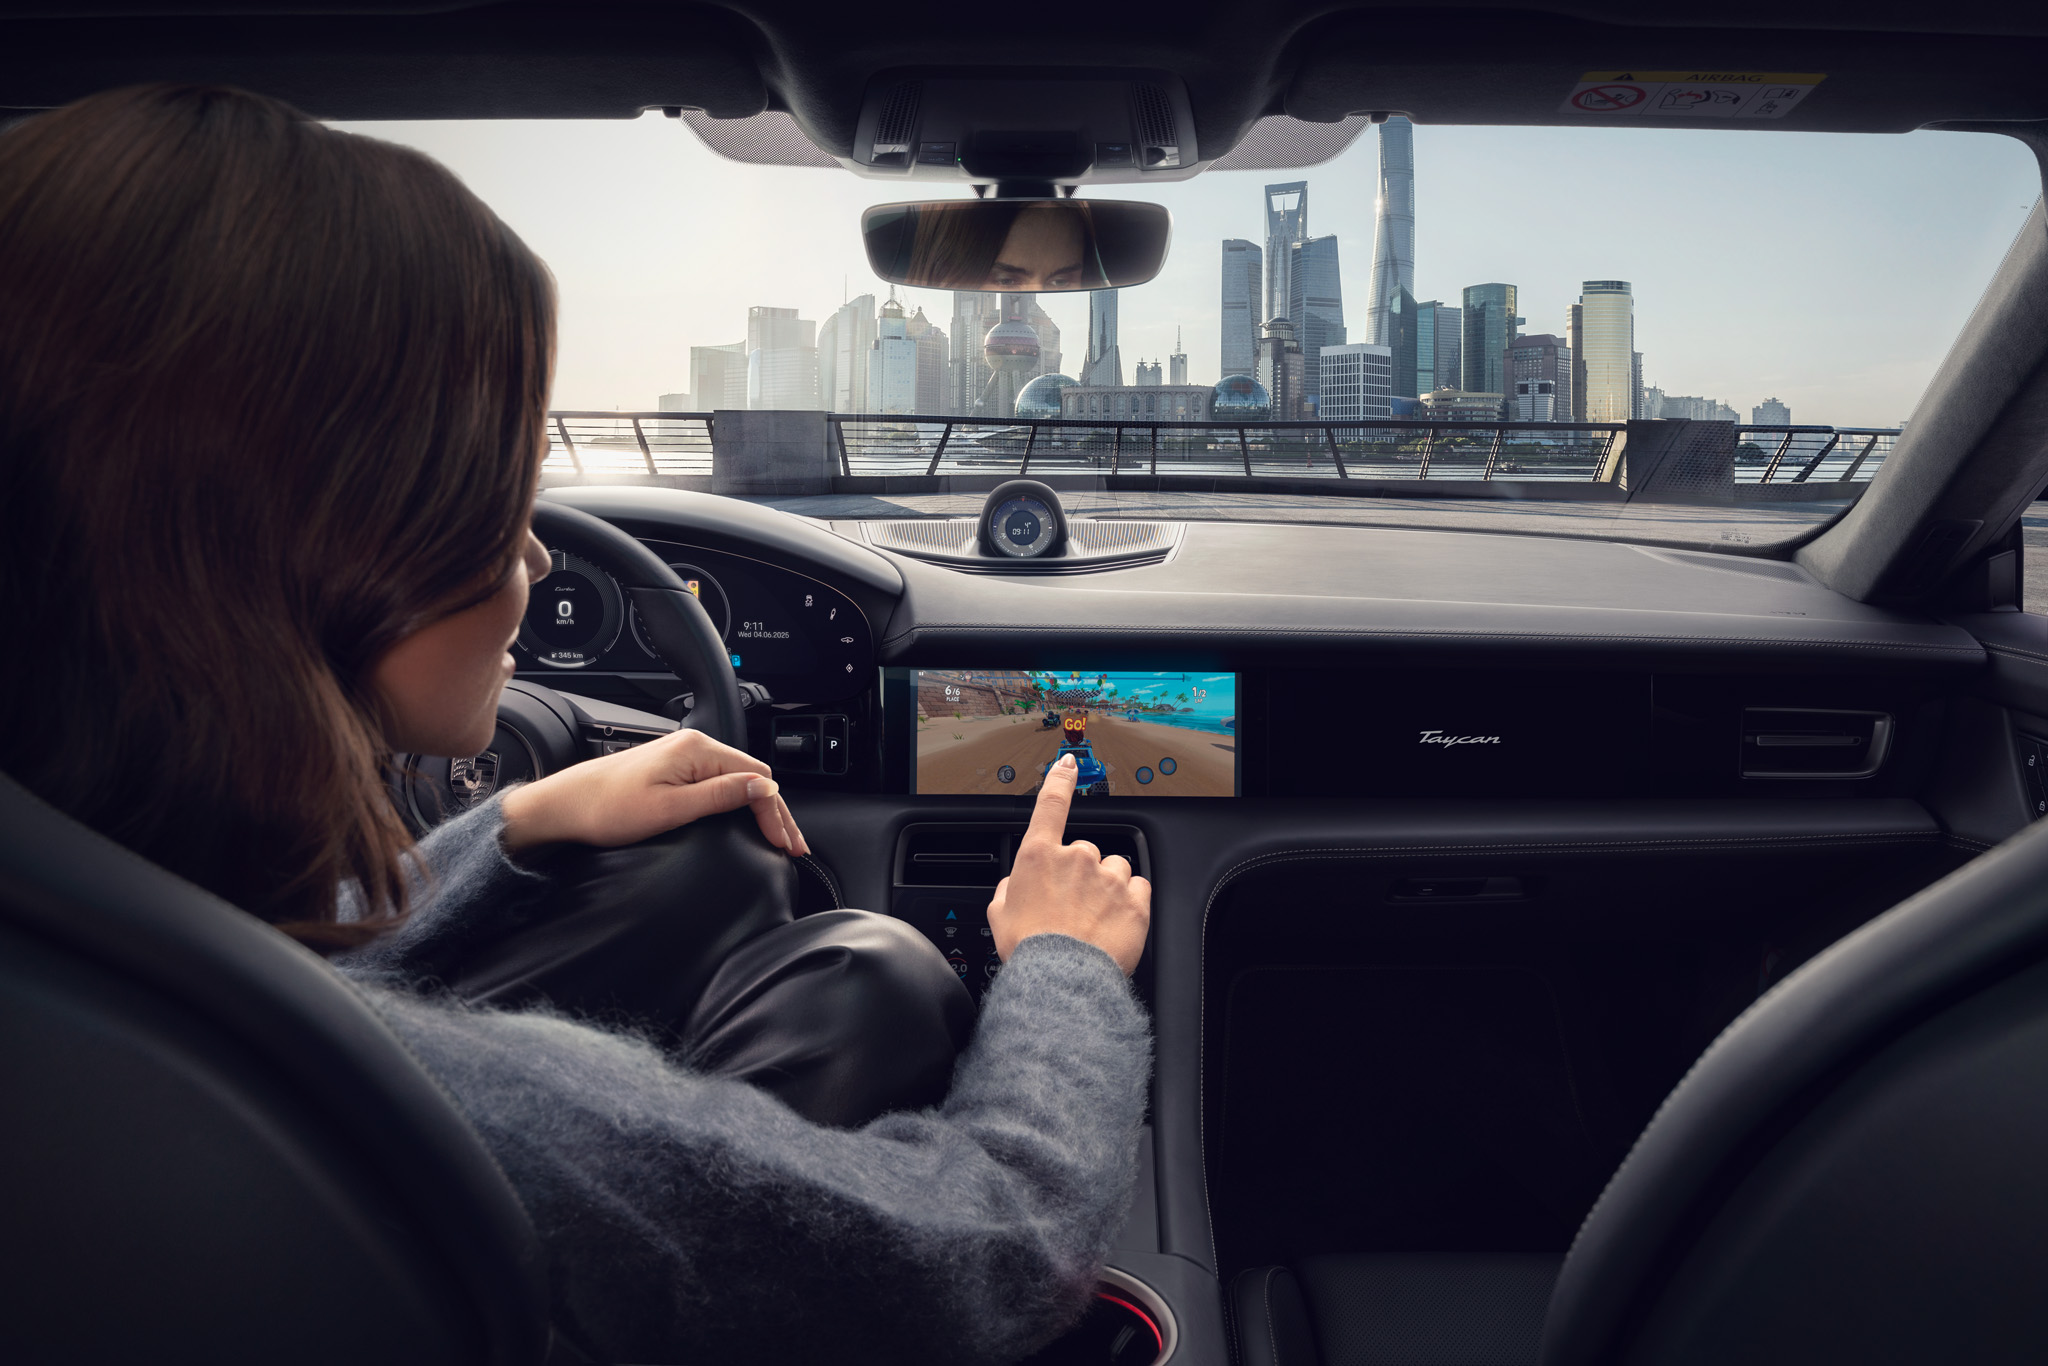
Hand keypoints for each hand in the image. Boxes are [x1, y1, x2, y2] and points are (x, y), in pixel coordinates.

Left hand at [498, 727, 807, 855]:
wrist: (565, 806)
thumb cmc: (607, 809)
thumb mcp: (671, 809)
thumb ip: (721, 796)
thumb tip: (764, 788)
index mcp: (698, 750)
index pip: (758, 778)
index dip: (776, 813)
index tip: (786, 845)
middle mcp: (694, 746)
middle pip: (753, 778)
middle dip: (776, 813)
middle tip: (792, 847)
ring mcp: (683, 756)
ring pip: (738, 780)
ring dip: (760, 808)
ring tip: (776, 837)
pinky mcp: (673, 768)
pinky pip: (719, 782)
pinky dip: (739, 803)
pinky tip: (746, 819)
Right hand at [987, 753, 1150, 975]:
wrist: (1063, 980)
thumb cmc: (1029, 950)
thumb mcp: (999, 916)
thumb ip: (1007, 889)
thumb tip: (1014, 884)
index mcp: (1039, 857)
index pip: (1052, 804)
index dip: (1060, 779)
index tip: (1069, 763)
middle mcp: (1077, 858)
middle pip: (1086, 852)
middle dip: (1082, 873)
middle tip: (1072, 907)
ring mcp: (1109, 877)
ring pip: (1115, 868)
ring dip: (1108, 885)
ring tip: (1095, 918)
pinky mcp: (1136, 900)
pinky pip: (1138, 887)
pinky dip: (1130, 901)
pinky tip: (1115, 922)